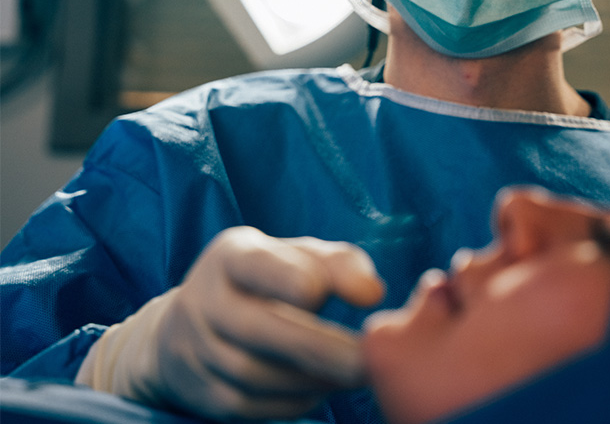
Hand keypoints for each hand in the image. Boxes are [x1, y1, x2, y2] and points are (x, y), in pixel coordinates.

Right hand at [76, 227, 383, 419]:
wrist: (186, 325)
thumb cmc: (263, 281)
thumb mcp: (292, 256)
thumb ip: (336, 263)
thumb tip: (372, 291)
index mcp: (231, 255)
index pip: (260, 265)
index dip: (296, 279)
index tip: (336, 293)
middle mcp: (206, 298)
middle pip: (258, 327)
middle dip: (318, 346)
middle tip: (367, 360)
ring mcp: (197, 348)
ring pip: (255, 373)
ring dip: (313, 378)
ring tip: (357, 373)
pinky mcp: (203, 392)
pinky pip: (251, 405)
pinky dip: (294, 401)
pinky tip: (324, 387)